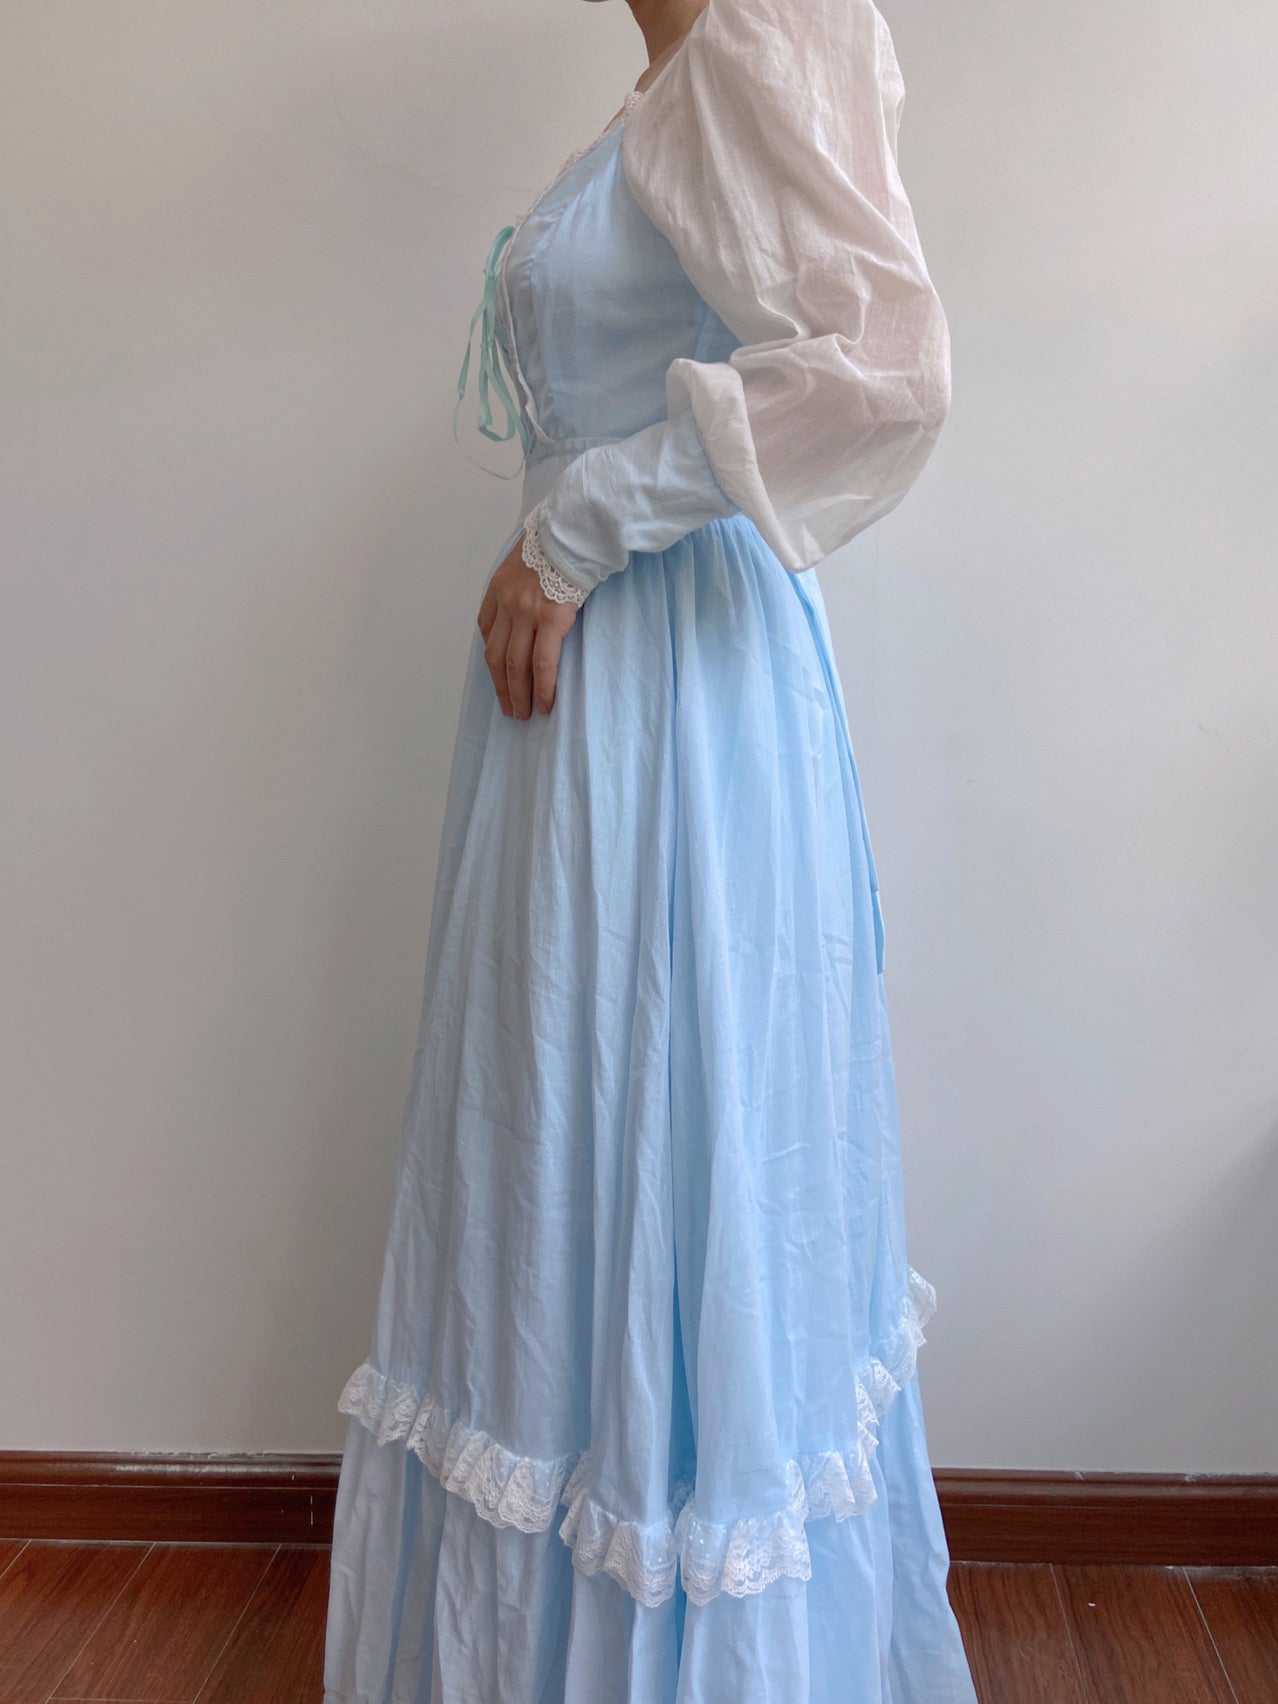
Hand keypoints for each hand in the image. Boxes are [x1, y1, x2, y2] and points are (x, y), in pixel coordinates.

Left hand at [477, 531, 580, 717]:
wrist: (577, 529)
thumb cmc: (561, 540)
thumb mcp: (528, 556)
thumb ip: (523, 581)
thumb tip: (534, 600)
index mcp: (499, 586)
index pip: (487, 629)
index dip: (492, 655)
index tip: (499, 672)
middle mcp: (507, 603)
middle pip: (496, 655)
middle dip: (501, 686)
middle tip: (508, 708)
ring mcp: (527, 613)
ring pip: (515, 665)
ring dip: (518, 694)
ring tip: (523, 714)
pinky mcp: (551, 621)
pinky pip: (543, 664)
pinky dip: (542, 688)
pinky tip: (545, 703)